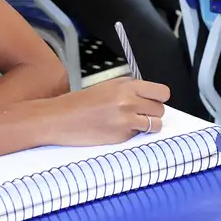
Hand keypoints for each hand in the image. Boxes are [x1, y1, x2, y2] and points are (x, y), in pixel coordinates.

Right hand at [47, 77, 169, 145]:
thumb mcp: (106, 88)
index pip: (161, 92)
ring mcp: (126, 118)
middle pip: (160, 109)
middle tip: (140, 115)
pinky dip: (133, 134)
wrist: (59, 119)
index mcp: (125, 85)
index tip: (154, 102)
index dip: (159, 99)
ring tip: (133, 124)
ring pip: (155, 124)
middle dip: (153, 113)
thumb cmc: (78, 104)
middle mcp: (129, 100)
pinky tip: (118, 130)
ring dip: (148, 125)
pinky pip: (139, 135)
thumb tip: (147, 98)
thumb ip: (128, 91)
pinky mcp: (121, 135)